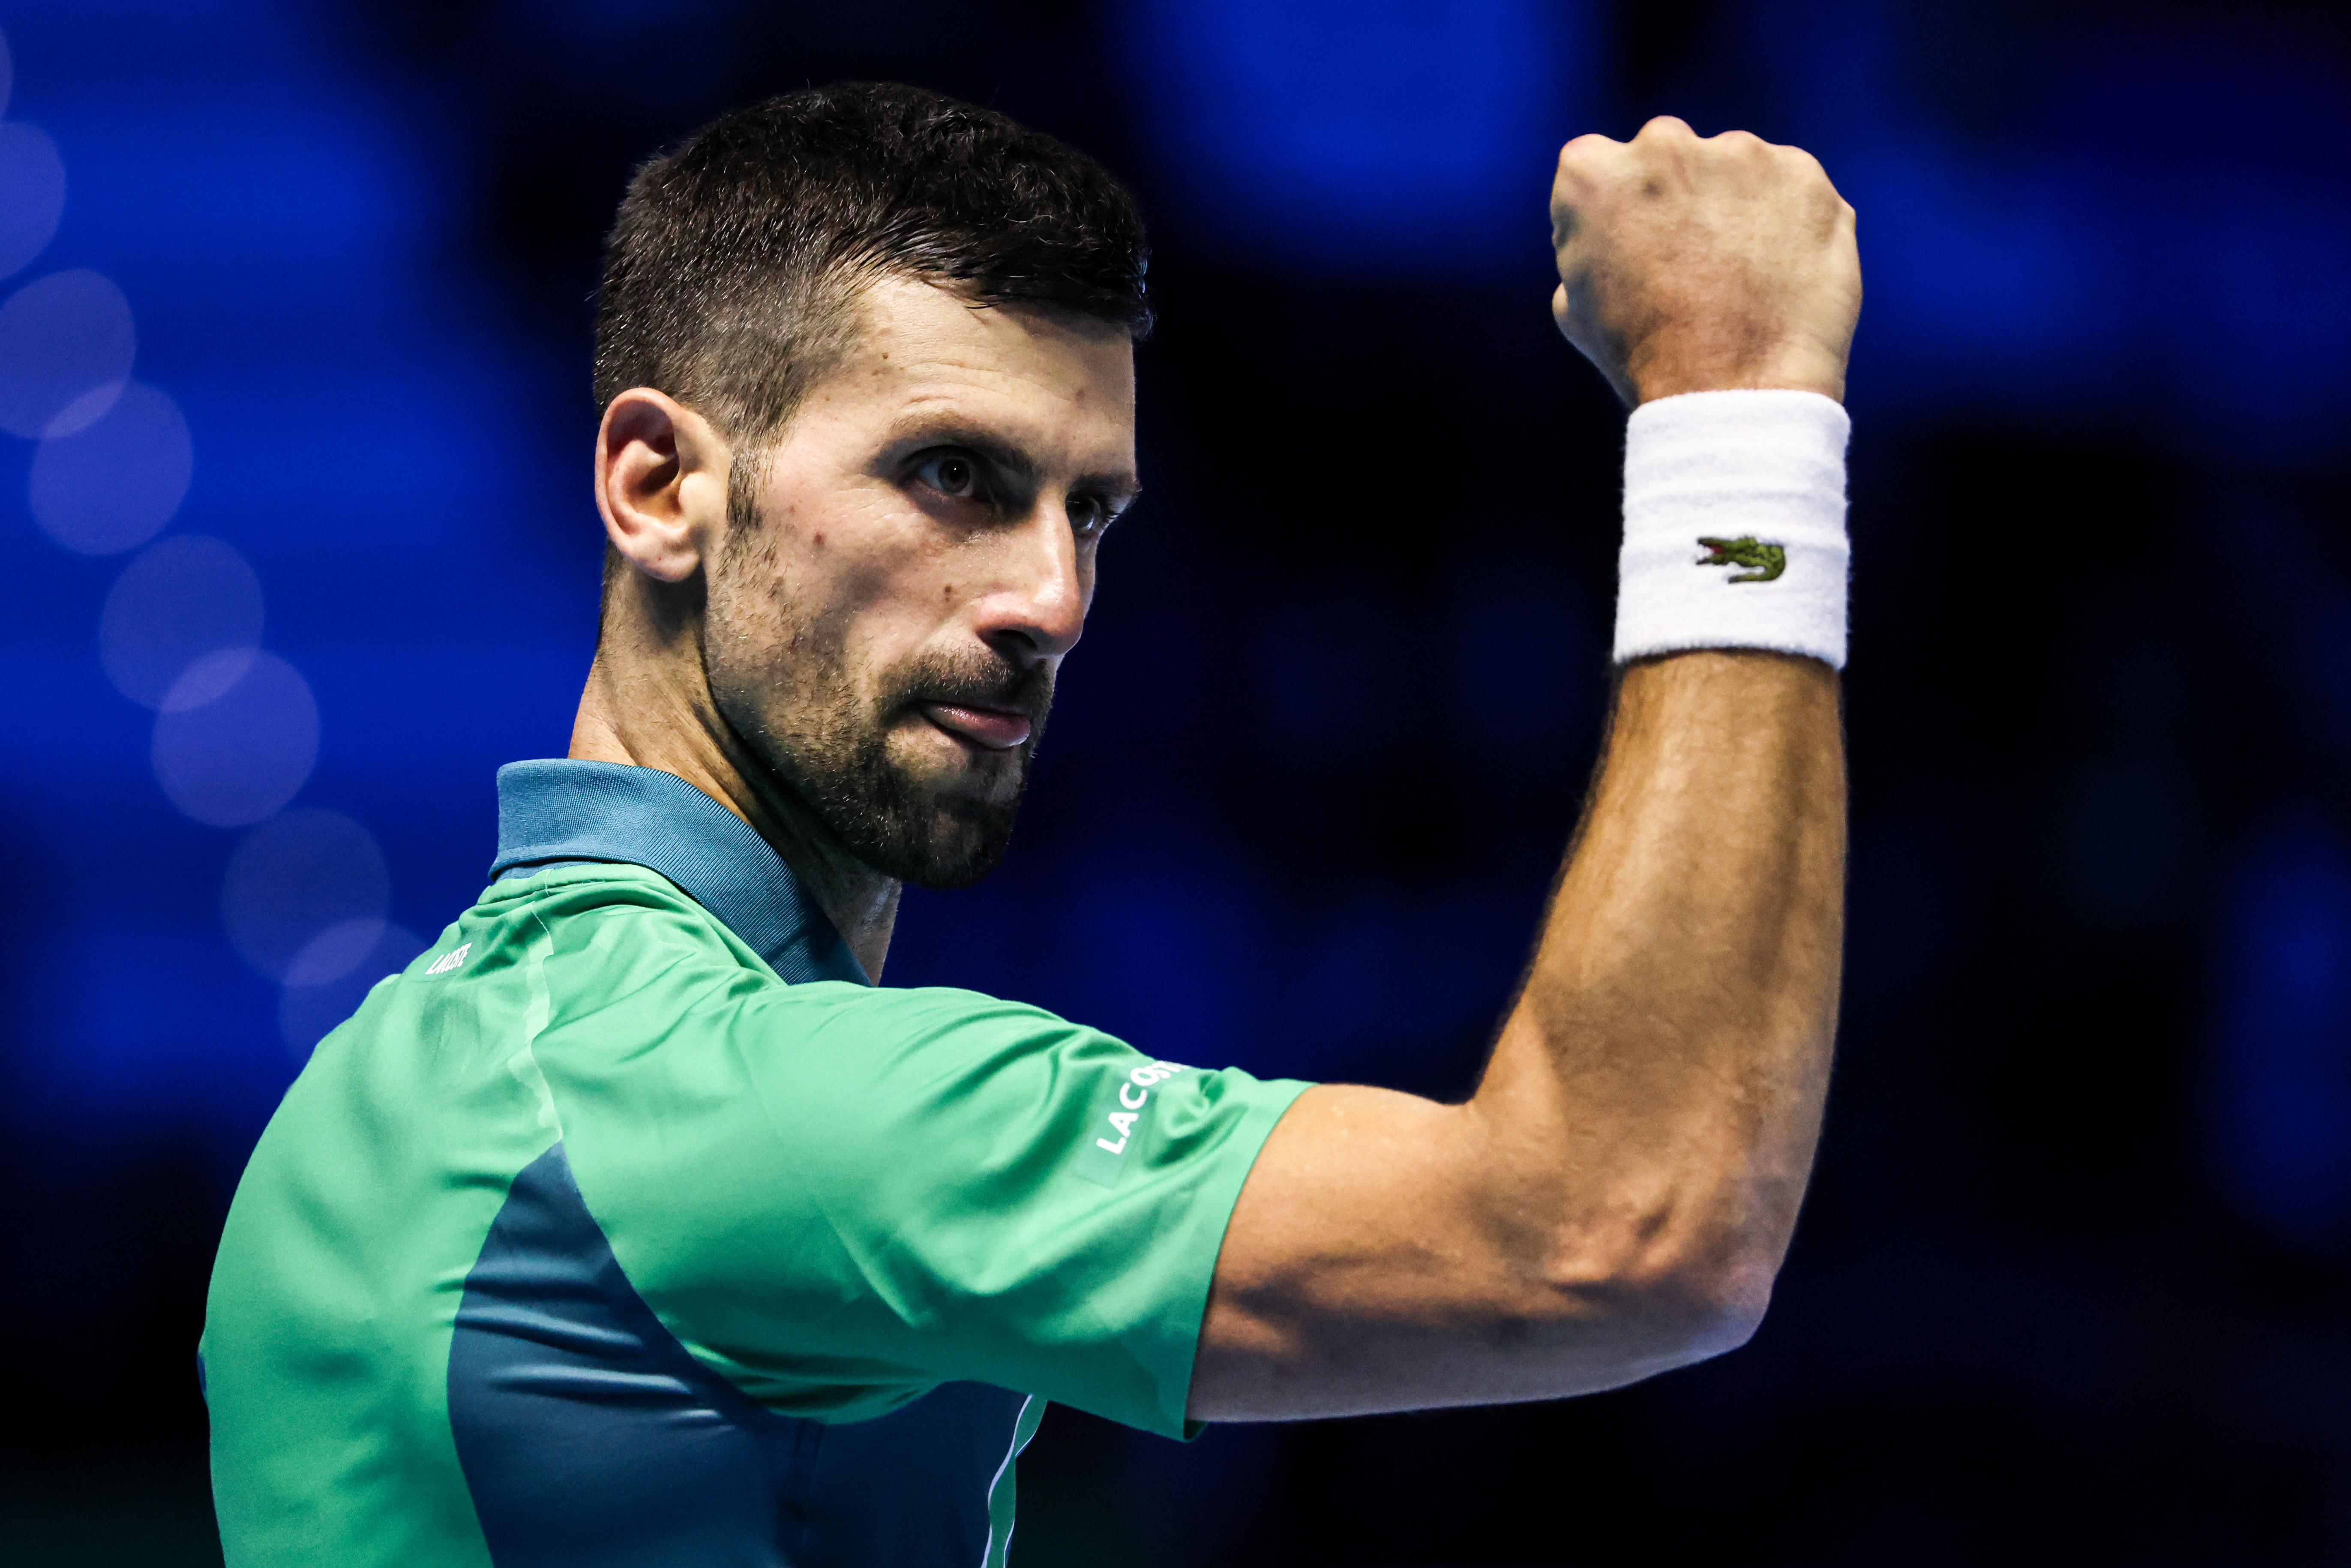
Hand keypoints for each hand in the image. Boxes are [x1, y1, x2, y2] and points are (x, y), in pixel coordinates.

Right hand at [1550, 116, 1859, 405]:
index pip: (1598, 167)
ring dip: (1735, 205)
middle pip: (1668, 155)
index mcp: (1592, 172)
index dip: (1615, 212)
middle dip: (1677, 196)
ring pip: (1734, 167)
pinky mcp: (1803, 173)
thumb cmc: (1644, 358)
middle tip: (1691, 263)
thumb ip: (1589, 241)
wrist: (1735, 393)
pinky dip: (1788, 220)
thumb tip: (1619, 227)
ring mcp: (1740, 153)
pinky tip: (1780, 273)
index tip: (1631, 250)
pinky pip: (1790, 187)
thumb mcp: (1574, 304)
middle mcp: (1663, 144)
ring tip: (1742, 278)